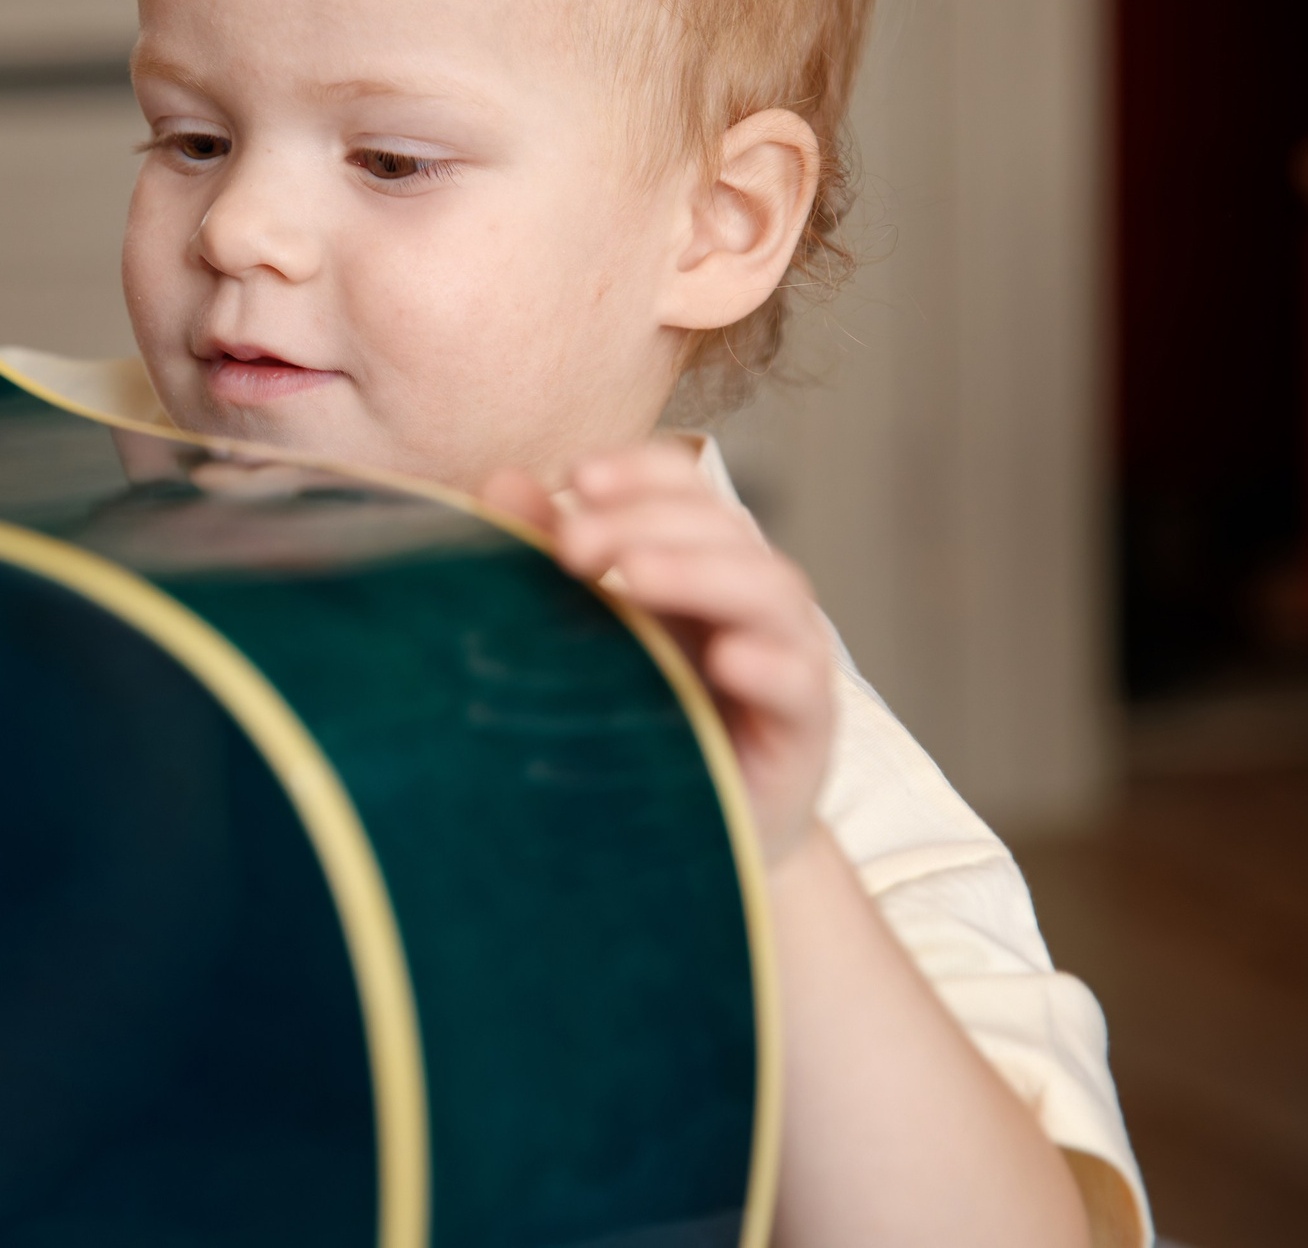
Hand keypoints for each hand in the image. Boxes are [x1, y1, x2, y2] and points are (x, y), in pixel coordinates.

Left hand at [482, 440, 833, 865]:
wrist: (699, 836)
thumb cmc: (640, 715)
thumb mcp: (592, 632)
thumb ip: (553, 555)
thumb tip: (501, 482)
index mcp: (698, 560)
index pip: (684, 487)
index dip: (640, 472)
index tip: (575, 479)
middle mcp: (750, 595)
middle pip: (721, 529)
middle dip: (644, 523)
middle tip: (572, 544)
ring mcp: (787, 655)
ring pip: (767, 590)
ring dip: (700, 574)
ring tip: (634, 576)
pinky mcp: (806, 727)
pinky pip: (800, 684)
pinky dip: (768, 665)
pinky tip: (726, 659)